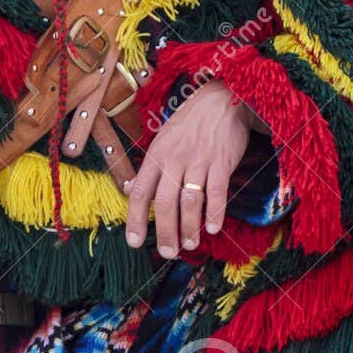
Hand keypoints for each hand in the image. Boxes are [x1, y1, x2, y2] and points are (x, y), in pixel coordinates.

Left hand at [125, 79, 250, 257]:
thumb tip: (131, 191)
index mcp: (156, 155)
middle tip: (168, 252)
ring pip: (190, 200)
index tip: (135, 242)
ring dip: (189, 226)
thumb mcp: (163, 140)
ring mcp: (199, 160)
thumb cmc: (189, 124)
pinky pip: (217, 191)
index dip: (135, 219)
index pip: (140, 191)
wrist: (220, 100)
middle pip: (165, 202)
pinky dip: (215, 212)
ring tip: (190, 244)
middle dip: (166, 231)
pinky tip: (213, 228)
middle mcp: (174, 159)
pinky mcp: (221, 161)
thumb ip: (150, 168)